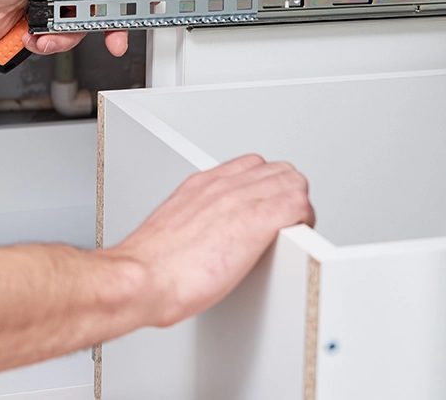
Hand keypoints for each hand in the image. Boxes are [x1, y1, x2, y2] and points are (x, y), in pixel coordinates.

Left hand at [0, 0, 153, 56]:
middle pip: (104, 10)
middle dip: (106, 27)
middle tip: (114, 39)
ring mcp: (57, 9)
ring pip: (81, 32)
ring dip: (65, 36)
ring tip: (47, 30)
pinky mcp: (44, 28)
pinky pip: (59, 43)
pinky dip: (46, 43)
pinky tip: (33, 34)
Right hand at [107, 154, 314, 327]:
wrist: (141, 278)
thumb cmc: (152, 266)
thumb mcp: (174, 228)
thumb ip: (195, 222)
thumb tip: (204, 239)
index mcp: (202, 186)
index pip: (251, 166)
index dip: (268, 186)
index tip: (270, 206)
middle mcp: (222, 186)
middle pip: (277, 170)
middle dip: (287, 193)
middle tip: (287, 221)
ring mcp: (241, 200)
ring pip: (293, 182)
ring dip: (299, 205)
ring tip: (293, 230)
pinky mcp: (257, 221)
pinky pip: (298, 205)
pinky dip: (304, 220)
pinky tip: (297, 237)